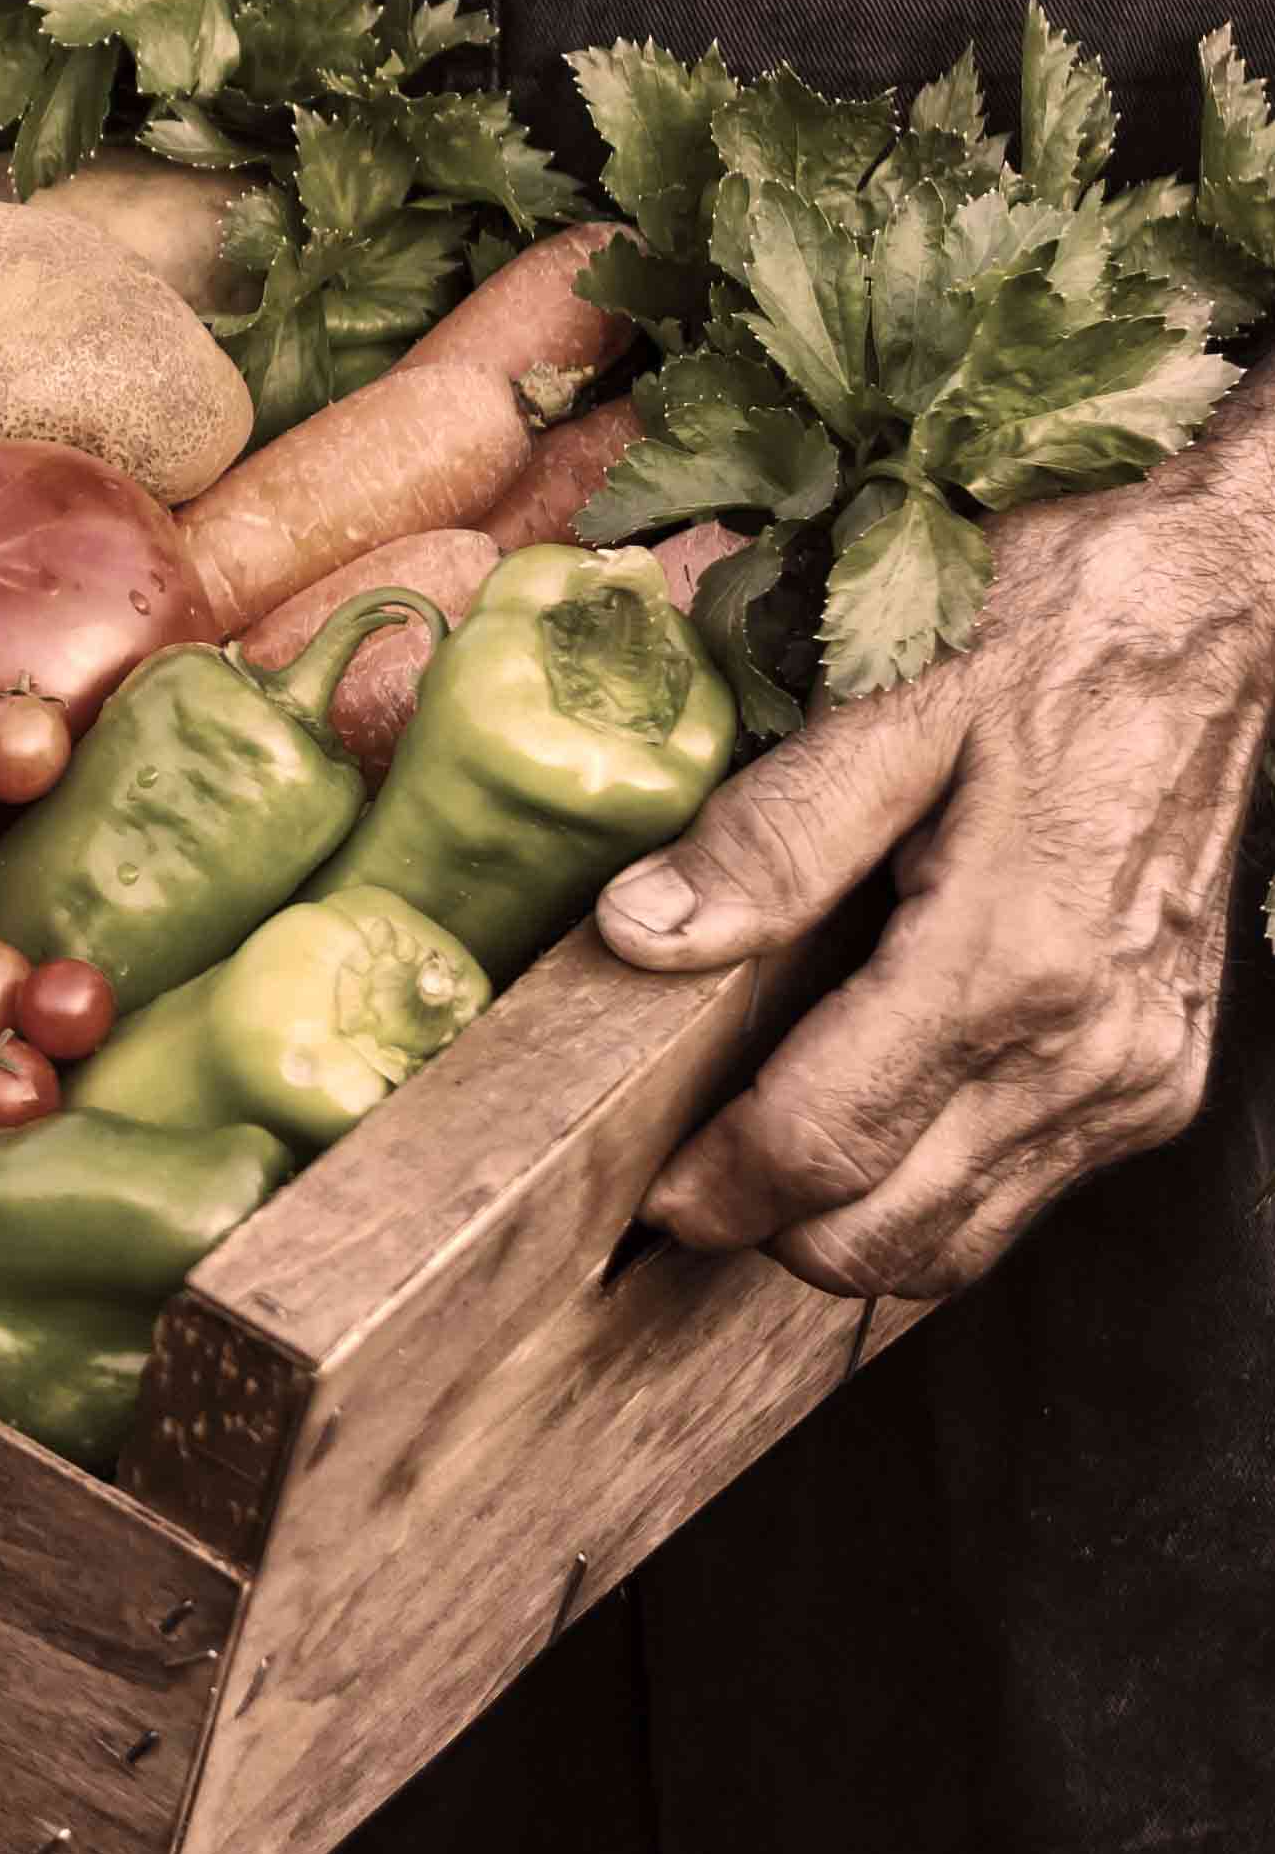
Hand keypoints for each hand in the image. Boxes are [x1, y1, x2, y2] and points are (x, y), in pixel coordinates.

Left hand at [593, 471, 1274, 1298]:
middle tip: (678, 1175)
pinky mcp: (1161, 1078)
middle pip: (886, 1237)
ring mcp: (1138, 1078)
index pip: (827, 1146)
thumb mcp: (891, 703)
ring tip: (754, 1155)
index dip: (716, 1185)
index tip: (640, 1185)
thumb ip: (769, 839)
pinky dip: (928, 1193)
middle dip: (768, 1227)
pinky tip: (864, 1124)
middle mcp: (1089, 1051)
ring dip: (845, 1229)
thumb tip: (639, 936)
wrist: (1214, 609)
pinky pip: (1020, 1195)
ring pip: (956, 1243)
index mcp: (1011, 962)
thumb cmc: (1049, 631)